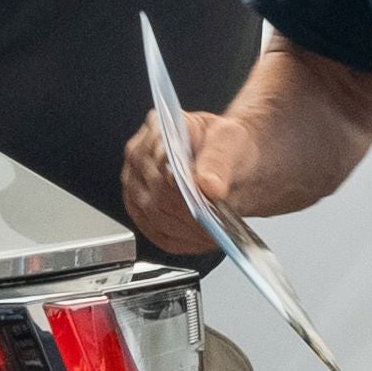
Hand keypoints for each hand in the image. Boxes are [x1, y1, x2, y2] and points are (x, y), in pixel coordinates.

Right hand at [121, 102, 252, 259]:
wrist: (234, 166)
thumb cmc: (227, 147)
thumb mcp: (230, 140)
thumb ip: (218, 159)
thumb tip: (208, 185)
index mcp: (156, 129)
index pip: (157, 157)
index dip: (176, 179)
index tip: (197, 192)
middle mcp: (139, 158)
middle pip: (155, 192)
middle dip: (186, 209)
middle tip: (212, 218)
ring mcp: (137, 188)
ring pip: (155, 217)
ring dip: (186, 229)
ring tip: (212, 231)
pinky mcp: (143, 214)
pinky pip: (157, 235)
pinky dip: (182, 241)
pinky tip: (201, 238)